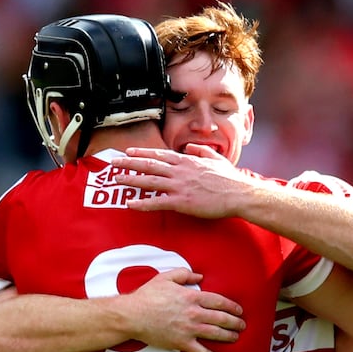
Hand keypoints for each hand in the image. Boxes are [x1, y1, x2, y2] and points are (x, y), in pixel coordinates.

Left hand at [111, 145, 260, 217]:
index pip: (160, 155)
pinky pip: (157, 202)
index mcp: (187, 161)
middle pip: (149, 165)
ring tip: (116, 179)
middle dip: (129, 163)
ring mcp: (179, 186)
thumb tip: (191, 147)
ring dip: (130, 179)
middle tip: (113, 162)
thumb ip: (201, 151)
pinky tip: (130, 204)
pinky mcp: (181, 201)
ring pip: (149, 181)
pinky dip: (142, 203)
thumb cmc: (230, 179)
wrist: (239, 193)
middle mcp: (180, 171)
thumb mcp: (216, 158)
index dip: (143, 153)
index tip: (129, 152)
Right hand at [120, 268, 244, 351]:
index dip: (232, 306)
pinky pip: (201, 351)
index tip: (239, 310)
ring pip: (216, 334)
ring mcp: (189, 329)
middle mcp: (194, 313)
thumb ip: (185, 274)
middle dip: (235, 322)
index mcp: (192, 296)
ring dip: (228, 336)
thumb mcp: (166, 277)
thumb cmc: (148, 295)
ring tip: (236, 337)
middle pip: (222, 318)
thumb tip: (200, 276)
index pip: (219, 301)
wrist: (133, 315)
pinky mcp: (182, 343)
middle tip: (242, 325)